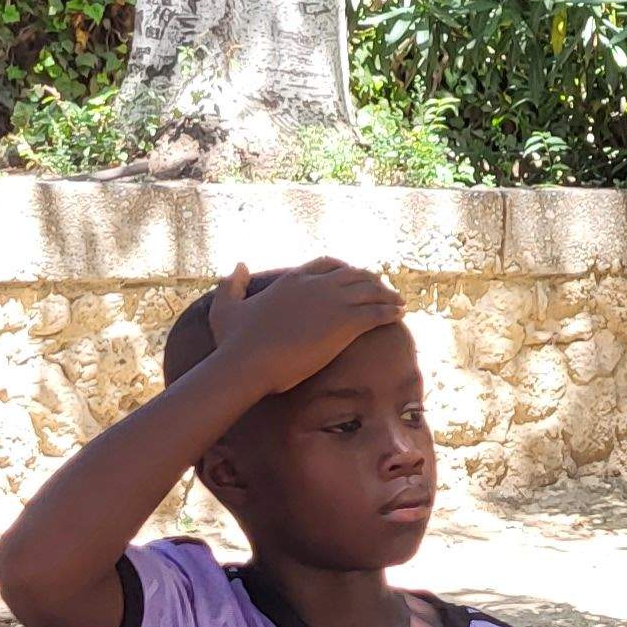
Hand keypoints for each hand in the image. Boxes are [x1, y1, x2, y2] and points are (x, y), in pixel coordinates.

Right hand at [205, 256, 404, 394]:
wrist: (249, 362)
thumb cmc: (235, 342)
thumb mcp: (225, 308)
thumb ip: (232, 284)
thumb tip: (239, 264)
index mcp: (292, 279)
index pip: (326, 265)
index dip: (344, 270)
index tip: (355, 278)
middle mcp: (315, 285)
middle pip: (354, 275)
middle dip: (371, 281)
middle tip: (383, 291)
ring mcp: (332, 302)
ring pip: (370, 291)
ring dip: (387, 295)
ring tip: (399, 302)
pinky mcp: (344, 323)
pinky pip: (377, 312)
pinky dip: (391, 311)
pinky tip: (400, 315)